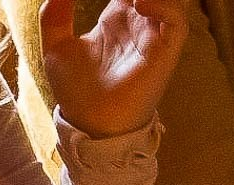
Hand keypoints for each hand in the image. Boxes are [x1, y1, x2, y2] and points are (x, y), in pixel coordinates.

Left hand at [39, 0, 187, 137]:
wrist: (90, 124)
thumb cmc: (76, 93)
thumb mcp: (56, 47)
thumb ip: (55, 14)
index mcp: (114, 20)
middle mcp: (137, 26)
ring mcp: (152, 39)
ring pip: (168, 1)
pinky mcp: (163, 54)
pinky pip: (177, 21)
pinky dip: (164, 5)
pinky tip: (138, 3)